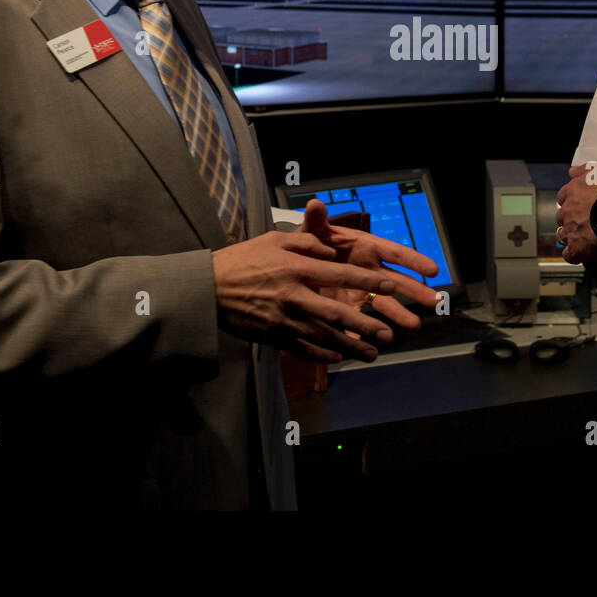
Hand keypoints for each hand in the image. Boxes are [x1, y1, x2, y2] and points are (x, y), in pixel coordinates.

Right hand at [211, 230, 403, 363]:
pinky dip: (323, 355)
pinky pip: (303, 349)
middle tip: (386, 333)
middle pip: (337, 313)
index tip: (389, 286)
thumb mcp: (273, 239)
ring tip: (371, 353)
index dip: (368, 281)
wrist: (207, 289)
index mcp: (295, 268)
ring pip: (324, 337)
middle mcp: (293, 295)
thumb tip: (332, 251)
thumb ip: (306, 242)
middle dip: (365, 325)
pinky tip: (339, 357)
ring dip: (350, 347)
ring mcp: (283, 320)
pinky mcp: (273, 336)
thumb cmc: (242, 260)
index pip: (340, 274)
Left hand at [301, 199, 440, 341]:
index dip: (412, 261)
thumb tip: (315, 204)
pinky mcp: (350, 308)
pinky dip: (365, 332)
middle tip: (436, 302)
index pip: (393, 253)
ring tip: (414, 326)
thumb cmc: (310, 244)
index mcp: (365, 248)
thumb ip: (317, 221)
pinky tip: (374, 343)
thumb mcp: (312, 232)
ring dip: (399, 314)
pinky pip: (361, 321)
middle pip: (397, 281)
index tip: (432, 270)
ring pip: (385, 304)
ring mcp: (361, 291)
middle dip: (417, 292)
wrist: (295, 268)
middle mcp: (369, 271)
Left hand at [556, 162, 596, 265]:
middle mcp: (567, 210)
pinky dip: (575, 254)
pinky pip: (570, 254)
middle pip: (563, 216)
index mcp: (572, 191)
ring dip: (573, 236)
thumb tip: (573, 171)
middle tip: (587, 221)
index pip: (563, 196)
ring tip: (587, 237)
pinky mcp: (577, 247)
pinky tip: (583, 253)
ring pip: (564, 234)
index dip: (573, 201)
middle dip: (572, 218)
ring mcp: (570, 229)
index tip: (581, 205)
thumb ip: (584, 170)